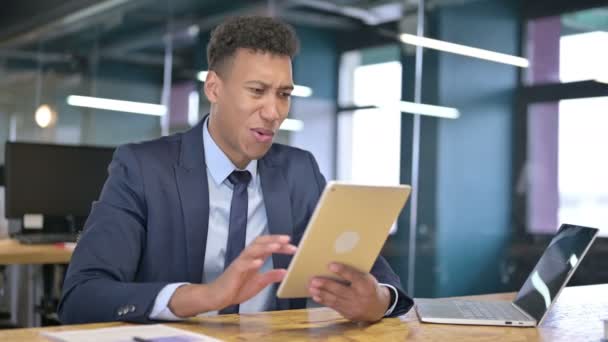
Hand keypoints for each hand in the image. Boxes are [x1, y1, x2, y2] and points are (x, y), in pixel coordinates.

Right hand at [169, 235, 295, 316]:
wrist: (217, 297)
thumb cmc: (235, 288)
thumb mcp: (258, 283)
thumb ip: (270, 276)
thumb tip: (285, 272)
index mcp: (253, 259)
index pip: (267, 246)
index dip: (280, 244)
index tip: (293, 246)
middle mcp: (247, 258)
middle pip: (260, 242)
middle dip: (274, 239)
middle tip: (288, 239)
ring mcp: (240, 263)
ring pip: (252, 250)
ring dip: (265, 247)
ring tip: (277, 246)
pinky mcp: (233, 272)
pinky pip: (242, 264)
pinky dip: (251, 262)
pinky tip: (259, 262)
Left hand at [308, 263, 390, 321]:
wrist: (379, 307)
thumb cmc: (369, 287)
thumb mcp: (366, 278)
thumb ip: (353, 274)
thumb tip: (333, 267)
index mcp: (366, 284)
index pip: (353, 276)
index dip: (342, 270)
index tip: (330, 265)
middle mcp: (360, 297)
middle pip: (341, 290)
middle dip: (326, 285)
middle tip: (314, 280)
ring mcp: (354, 307)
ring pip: (335, 300)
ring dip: (321, 293)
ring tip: (311, 287)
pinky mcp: (349, 314)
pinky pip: (334, 307)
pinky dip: (324, 301)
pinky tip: (316, 296)